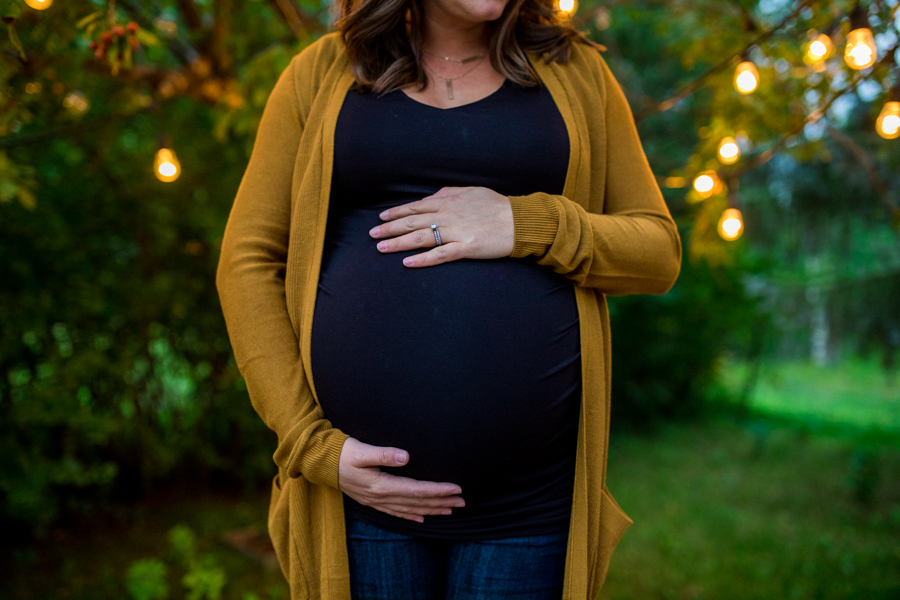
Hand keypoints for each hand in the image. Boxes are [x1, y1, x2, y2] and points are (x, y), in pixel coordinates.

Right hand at [338, 437, 465, 522]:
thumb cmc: (342, 453)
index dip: (438, 490)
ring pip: (410, 510)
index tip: (456, 488)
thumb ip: (384, 453)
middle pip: (417, 503)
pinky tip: (423, 518)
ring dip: (432, 510)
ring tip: (450, 510)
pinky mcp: (373, 500)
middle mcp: (381, 497)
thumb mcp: (361, 450)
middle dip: (441, 502)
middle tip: (463, 502)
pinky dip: (412, 516)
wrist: (320, 463)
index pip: (417, 490)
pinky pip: (397, 513)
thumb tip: (406, 456)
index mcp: (381, 485)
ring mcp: (377, 501)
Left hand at [368, 186, 514, 267]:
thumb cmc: (497, 206)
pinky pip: (440, 255)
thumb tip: (433, 196)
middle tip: (372, 235)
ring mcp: (456, 231)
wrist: (520, 220)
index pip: (416, 206)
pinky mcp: (466, 247)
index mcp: (449, 200)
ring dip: (398, 243)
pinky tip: (408, 263)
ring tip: (381, 248)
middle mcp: (448, 214)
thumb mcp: (471, 192)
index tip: (382, 218)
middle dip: (390, 228)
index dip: (397, 212)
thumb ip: (450, 194)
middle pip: (412, 221)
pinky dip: (423, 259)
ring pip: (421, 237)